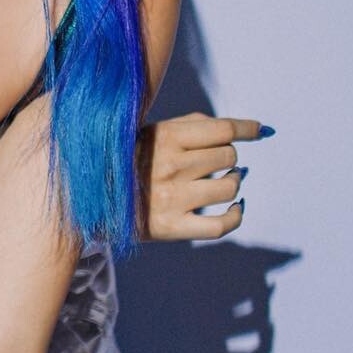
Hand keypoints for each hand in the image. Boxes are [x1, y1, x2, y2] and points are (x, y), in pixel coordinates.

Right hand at [136, 112, 269, 240]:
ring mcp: (173, 198)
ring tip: (223, 181)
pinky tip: (236, 209)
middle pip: (228, 155)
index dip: (248, 128)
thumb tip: (243, 128)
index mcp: (166, 136)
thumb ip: (192, 124)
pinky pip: (221, 224)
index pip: (223, 129)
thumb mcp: (152, 132)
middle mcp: (171, 166)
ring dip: (233, 181)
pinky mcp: (172, 227)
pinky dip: (236, 215)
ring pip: (230, 186)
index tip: (262, 131)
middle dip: (228, 156)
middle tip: (215, 162)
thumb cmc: (129, 160)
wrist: (90, 199)